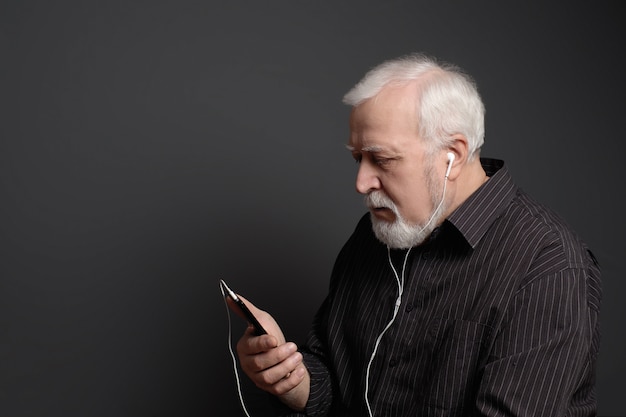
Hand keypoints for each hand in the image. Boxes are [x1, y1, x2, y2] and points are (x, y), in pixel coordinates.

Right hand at [228, 295, 309, 410]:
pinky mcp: (269, 388)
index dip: (263, 344)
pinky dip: (292, 380)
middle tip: (292, 347)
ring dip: (287, 366)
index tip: (274, 339)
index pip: (250, 347)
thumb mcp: (261, 320)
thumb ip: (247, 310)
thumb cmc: (270, 337)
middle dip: (279, 355)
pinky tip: (299, 369)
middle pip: (261, 364)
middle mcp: (248, 364)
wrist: (284, 356)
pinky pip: (279, 389)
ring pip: (270, 377)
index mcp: (244, 348)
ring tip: (297, 356)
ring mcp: (258, 378)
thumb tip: (231, 296)